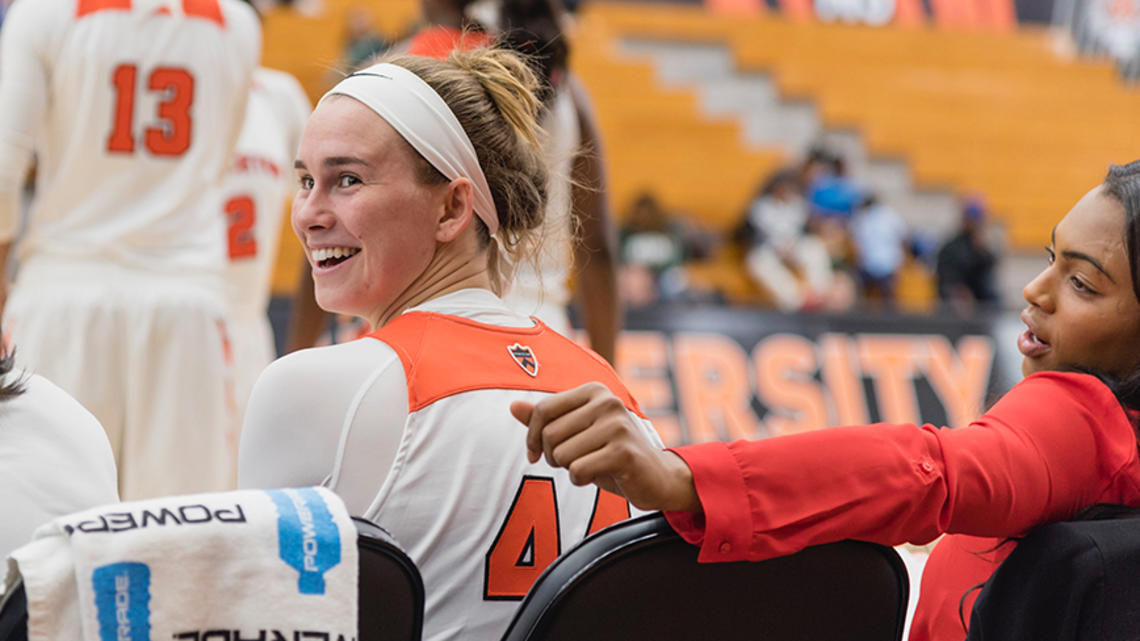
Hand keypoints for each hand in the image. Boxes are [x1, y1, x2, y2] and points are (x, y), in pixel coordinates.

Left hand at [511, 382, 700, 512]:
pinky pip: (578, 470)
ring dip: (569, 469)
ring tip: (590, 466)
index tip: (536, 453)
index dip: (533, 436)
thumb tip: (512, 406)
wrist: (657, 477)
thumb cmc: (611, 453)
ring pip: (563, 454)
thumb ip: (547, 419)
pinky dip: (581, 480)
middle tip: (573, 462)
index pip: (544, 410)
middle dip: (553, 456)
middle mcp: (607, 401)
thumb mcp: (577, 433)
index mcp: (595, 390)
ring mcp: (618, 425)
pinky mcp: (624, 451)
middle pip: (551, 434)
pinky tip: (600, 475)